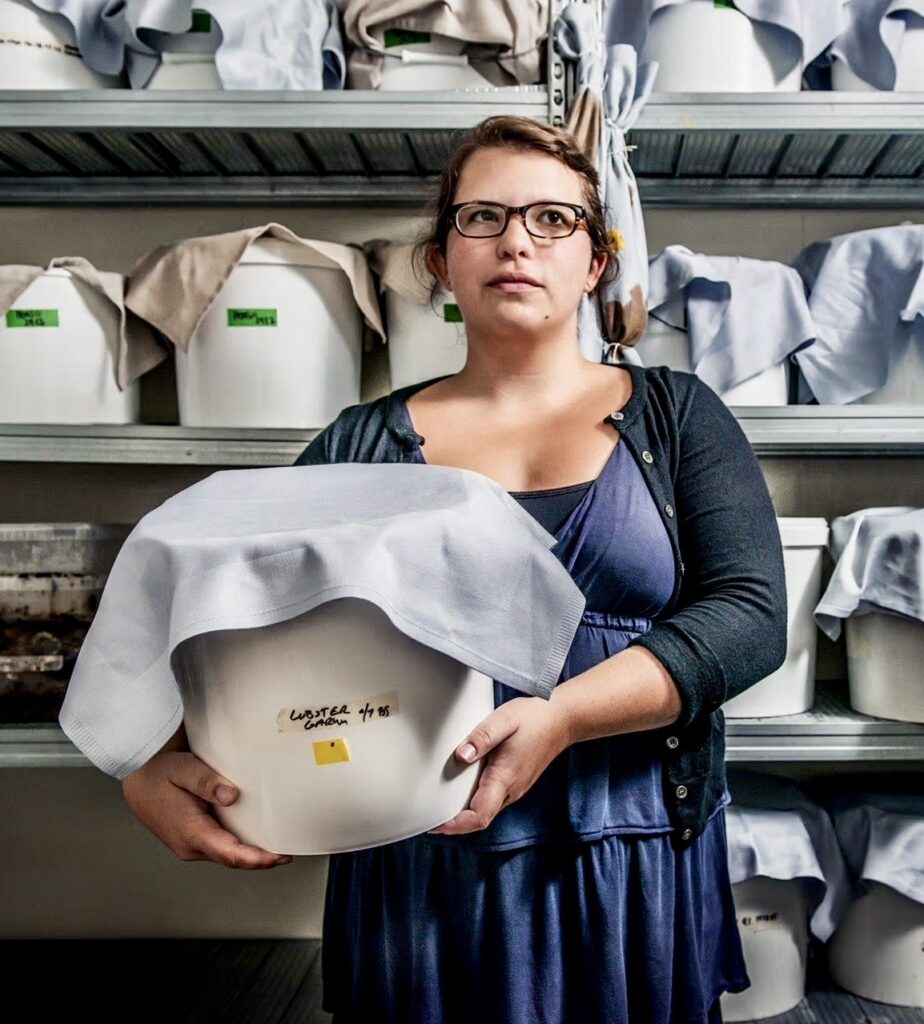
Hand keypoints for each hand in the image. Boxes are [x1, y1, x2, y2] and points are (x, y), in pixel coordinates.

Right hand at [121, 742, 292, 869]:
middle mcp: (190, 845)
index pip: (231, 855)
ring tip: (276, 845)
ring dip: (249, 852)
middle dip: (260, 858)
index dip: (258, 859)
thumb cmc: (158, 769)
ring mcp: (189, 844)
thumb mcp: (184, 769)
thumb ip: (207, 782)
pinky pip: (219, 846)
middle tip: (287, 851)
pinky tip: (253, 836)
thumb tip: (231, 796)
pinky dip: (238, 845)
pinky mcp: (191, 837)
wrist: (137, 772)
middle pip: (232, 858)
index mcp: (191, 833)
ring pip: (226, 853)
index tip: (280, 856)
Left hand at [427, 696, 572, 836]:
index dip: (455, 825)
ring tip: (439, 804)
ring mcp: (515, 788)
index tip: (434, 825)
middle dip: (454, 822)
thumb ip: (481, 738)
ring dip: (463, 813)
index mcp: (505, 777)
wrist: (563, 719)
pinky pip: (492, 800)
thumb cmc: (534, 717)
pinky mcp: (516, 782)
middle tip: (427, 817)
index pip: (479, 816)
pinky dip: (474, 802)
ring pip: (486, 810)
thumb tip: (460, 756)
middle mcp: (511, 790)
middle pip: (479, 817)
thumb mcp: (505, 720)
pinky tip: (461, 789)